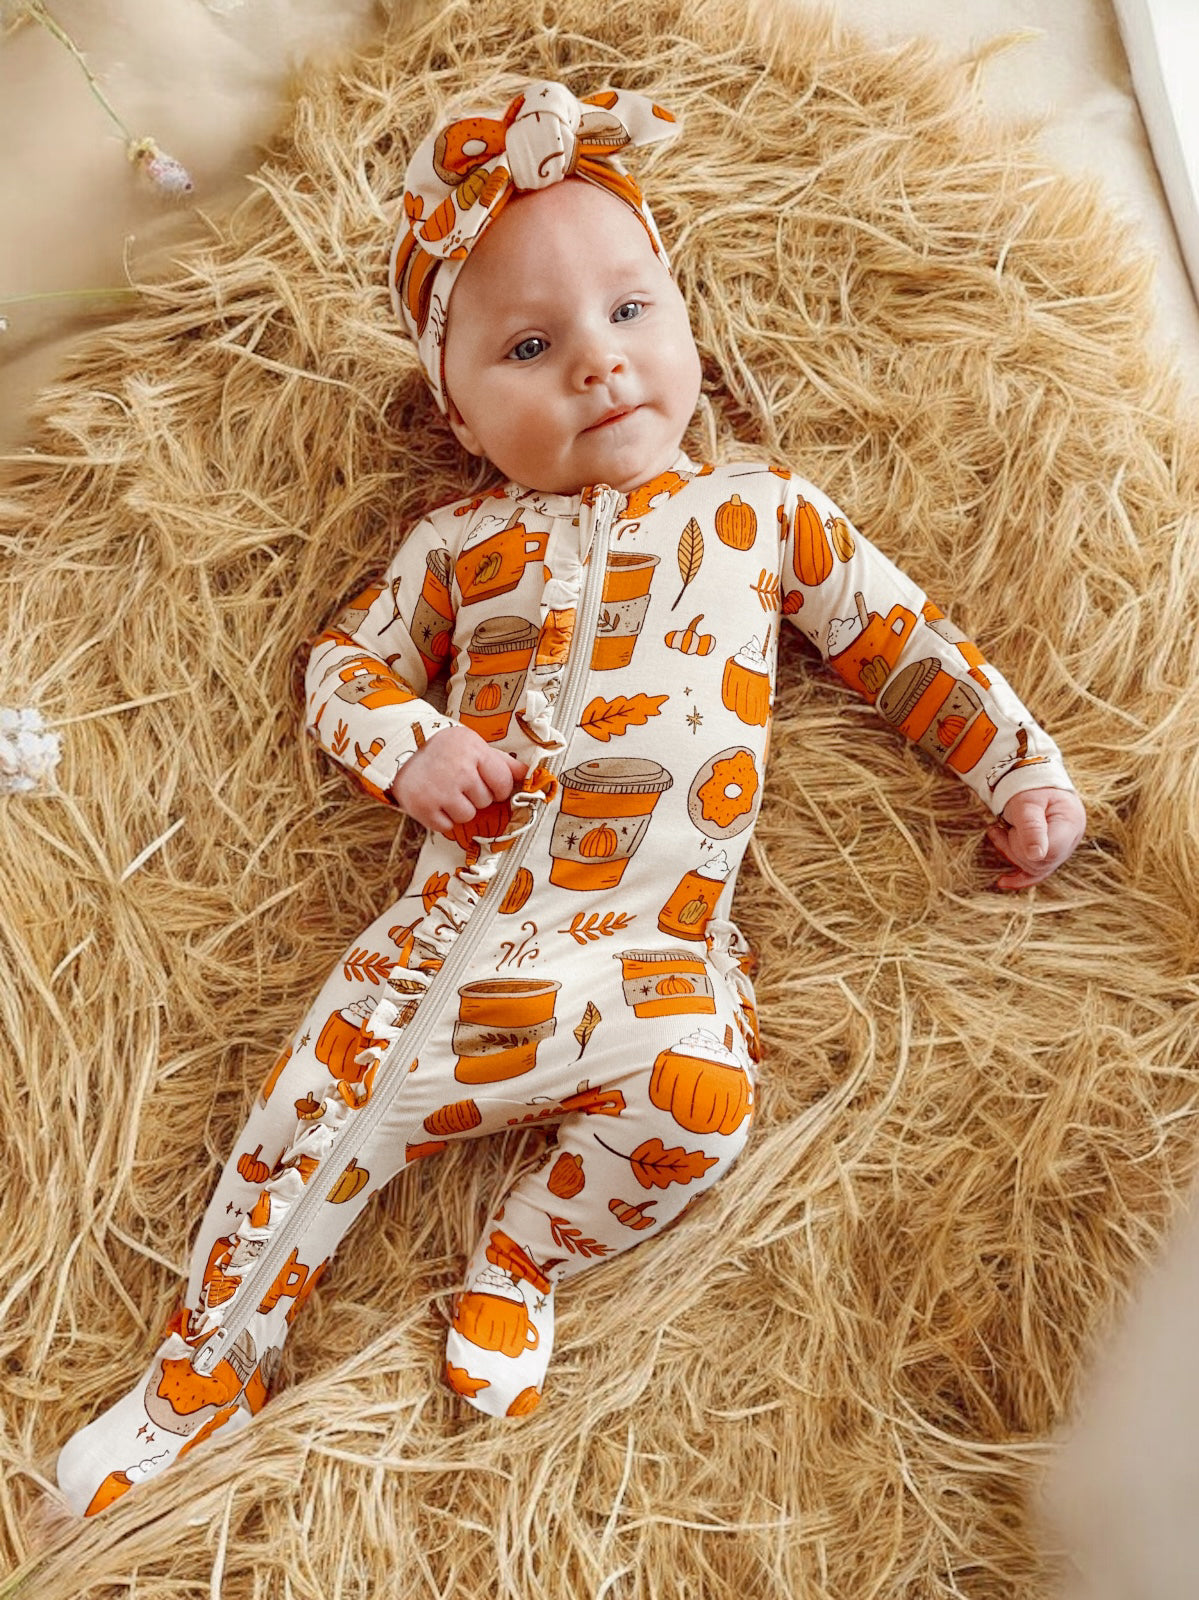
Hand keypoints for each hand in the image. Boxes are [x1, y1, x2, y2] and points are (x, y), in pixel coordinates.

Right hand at [389, 725, 526, 833]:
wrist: (400, 751)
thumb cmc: (444, 750)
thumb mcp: (473, 745)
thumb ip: (500, 762)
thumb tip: (528, 775)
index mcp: (474, 751)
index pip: (504, 783)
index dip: (499, 788)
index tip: (487, 784)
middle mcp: (459, 771)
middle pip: (486, 801)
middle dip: (475, 796)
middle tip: (457, 783)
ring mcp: (440, 790)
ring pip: (468, 816)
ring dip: (459, 809)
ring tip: (445, 792)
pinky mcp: (423, 808)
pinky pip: (447, 827)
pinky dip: (441, 819)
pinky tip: (434, 801)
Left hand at [986, 786, 1085, 889]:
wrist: (1031, 782)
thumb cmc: (1028, 788)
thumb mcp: (1026, 803)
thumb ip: (1032, 827)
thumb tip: (1037, 856)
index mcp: (1071, 823)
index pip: (1051, 851)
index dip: (1026, 846)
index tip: (1010, 829)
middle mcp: (1071, 839)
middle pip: (1042, 862)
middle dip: (1014, 848)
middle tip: (1000, 828)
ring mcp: (1063, 848)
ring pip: (1035, 867)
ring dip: (1011, 851)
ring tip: (999, 831)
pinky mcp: (1051, 853)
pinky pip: (1037, 872)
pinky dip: (1019, 877)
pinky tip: (1002, 881)